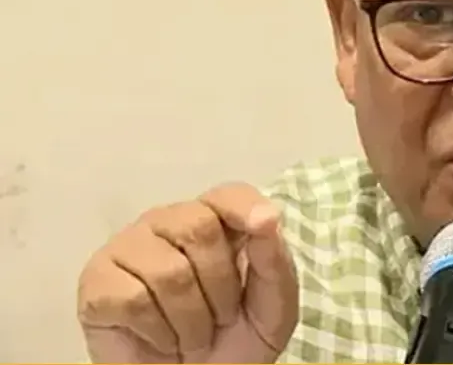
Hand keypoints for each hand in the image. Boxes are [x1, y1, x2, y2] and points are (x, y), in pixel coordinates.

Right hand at [77, 183, 298, 362]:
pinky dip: (158, 331)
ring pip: (168, 271)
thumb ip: (274, 261)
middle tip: (221, 318)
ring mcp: (128, 248)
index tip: (264, 224)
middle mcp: (168, 223)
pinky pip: (132, 299)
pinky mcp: (96, 282)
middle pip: (199, 228)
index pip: (227, 195)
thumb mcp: (273, 306)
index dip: (244, 206)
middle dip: (221, 286)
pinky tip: (161, 339)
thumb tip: (267, 218)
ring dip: (192, 320)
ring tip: (192, 335)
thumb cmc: (236, 340)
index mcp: (214, 220)